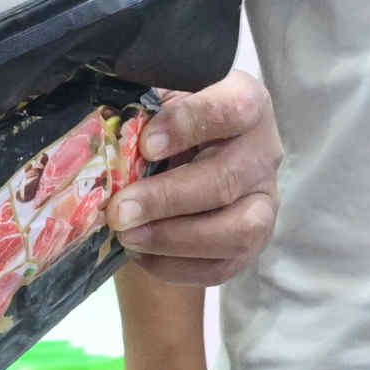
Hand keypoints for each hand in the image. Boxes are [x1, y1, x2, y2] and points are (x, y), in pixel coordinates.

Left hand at [114, 71, 278, 283]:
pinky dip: (176, 266)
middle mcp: (264, 153)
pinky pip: (222, 266)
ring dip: (175, 238)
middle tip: (119, 210)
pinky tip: (140, 254)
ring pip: (237, 230)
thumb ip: (142, 112)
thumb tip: (105, 134)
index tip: (145, 143)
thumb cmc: (169, 125)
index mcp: (247, 103)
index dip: (190, 124)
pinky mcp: (253, 244)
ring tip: (128, 236)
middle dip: (167, 199)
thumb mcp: (159, 105)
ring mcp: (265, 202)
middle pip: (227, 179)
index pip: (234, 109)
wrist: (187, 160)